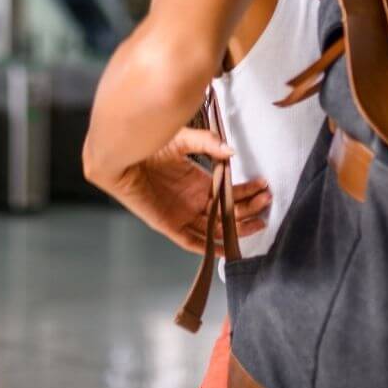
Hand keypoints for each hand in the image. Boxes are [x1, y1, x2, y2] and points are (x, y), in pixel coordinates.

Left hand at [105, 127, 271, 253]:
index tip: (264, 187)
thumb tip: (232, 152)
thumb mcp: (182, 139)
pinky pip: (193, 241)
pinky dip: (210, 247)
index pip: (230, 193)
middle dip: (250, 208)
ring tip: (259, 220)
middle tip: (267, 201)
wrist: (120, 154)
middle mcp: (194, 201)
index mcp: (198, 183)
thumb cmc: (149, 144)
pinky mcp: (169, 225)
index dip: (248, 192)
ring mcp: (183, 214)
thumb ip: (207, 143)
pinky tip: (229, 247)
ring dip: (238, 228)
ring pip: (217, 229)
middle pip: (229, 213)